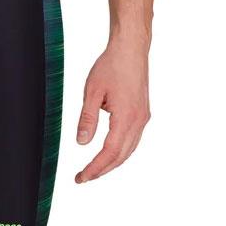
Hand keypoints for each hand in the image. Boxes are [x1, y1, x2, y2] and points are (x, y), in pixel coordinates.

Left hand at [74, 39, 150, 182]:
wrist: (131, 49)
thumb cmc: (111, 65)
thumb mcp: (92, 91)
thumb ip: (87, 118)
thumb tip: (81, 143)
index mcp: (126, 117)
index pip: (110, 152)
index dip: (95, 168)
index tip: (82, 177)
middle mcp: (139, 121)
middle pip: (121, 156)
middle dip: (102, 169)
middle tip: (84, 177)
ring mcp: (143, 118)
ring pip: (129, 149)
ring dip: (112, 162)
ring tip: (94, 169)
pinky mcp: (143, 113)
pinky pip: (133, 139)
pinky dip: (121, 150)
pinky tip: (110, 151)